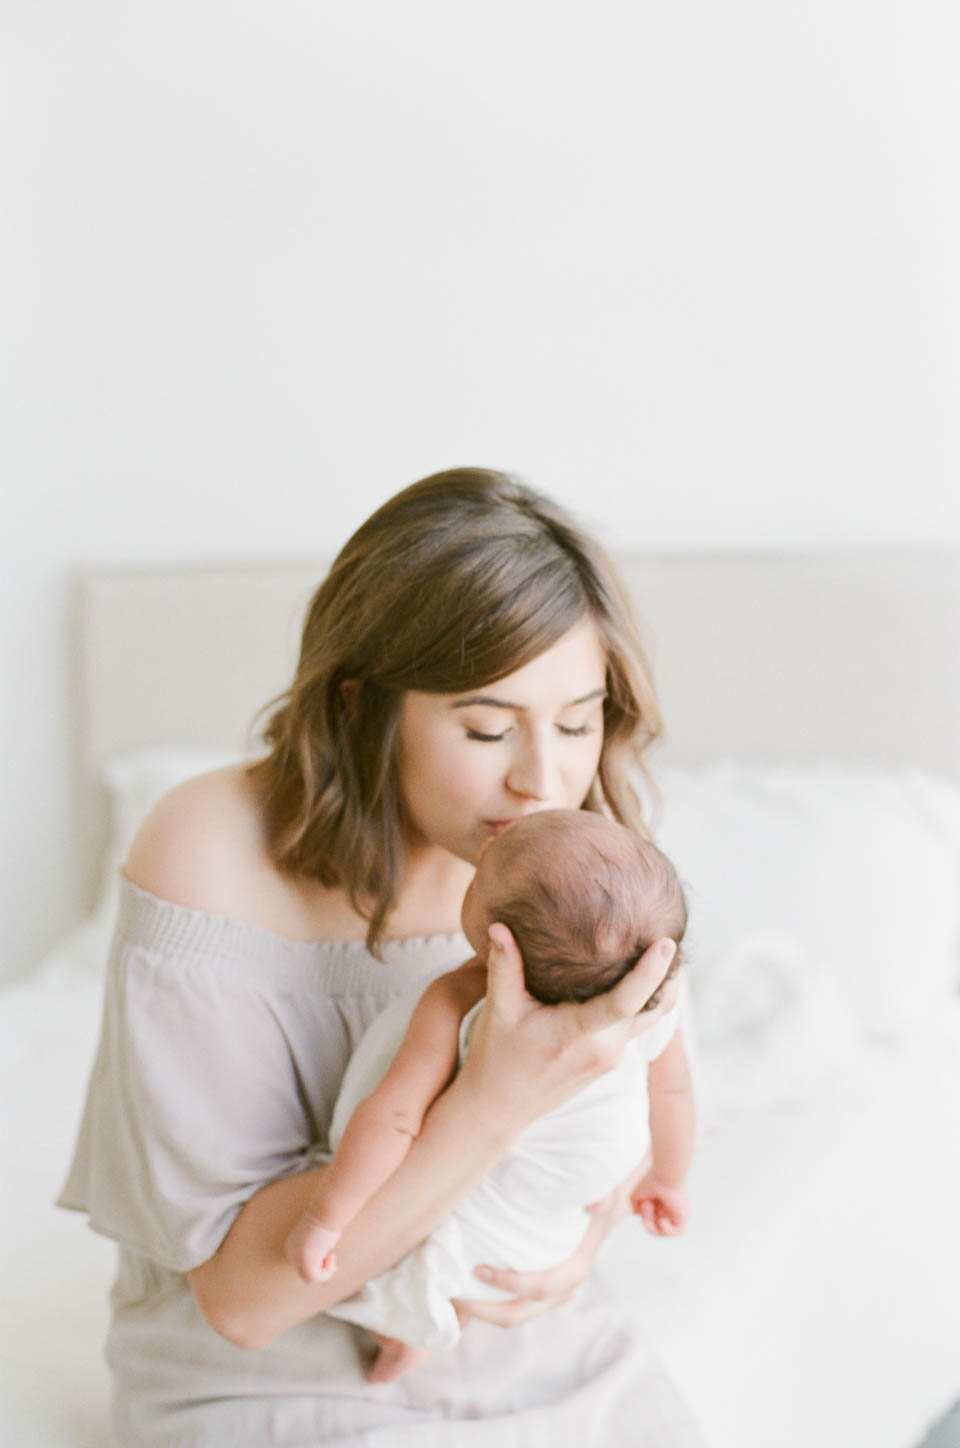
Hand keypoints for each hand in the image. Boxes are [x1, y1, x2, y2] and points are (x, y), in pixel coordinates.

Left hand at [284, 1215, 340, 1283]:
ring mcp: (296, 1259)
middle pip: (305, 1273)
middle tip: (332, 1258)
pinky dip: (327, 1272)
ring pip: (310, 1278)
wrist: (325, 1212)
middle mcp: (291, 1253)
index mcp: (292, 1246)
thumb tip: (331, 1270)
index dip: (318, 1265)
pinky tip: (331, 1257)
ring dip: (324, 1271)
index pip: (302, 1265)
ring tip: (331, 1257)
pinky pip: (316, 1278)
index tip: (330, 1257)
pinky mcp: (304, 1262)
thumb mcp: (321, 1240)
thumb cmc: (327, 1221)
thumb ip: (321, 1253)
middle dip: (321, 1270)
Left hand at [451, 1157, 648, 1328]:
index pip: (539, 1288)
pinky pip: (508, 1305)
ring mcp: (546, 1297)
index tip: (480, 1270)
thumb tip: (595, 1205)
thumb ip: (602, 1197)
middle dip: (482, 1310)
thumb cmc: (594, 1201)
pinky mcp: (533, 1291)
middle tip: (452, 1294)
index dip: (510, 1284)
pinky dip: (485, 1302)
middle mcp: (559, 1291)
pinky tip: (460, 1290)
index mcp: (572, 1271)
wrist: (599, 1209)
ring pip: (510, 1315)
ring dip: (480, 1311)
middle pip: (517, 1314)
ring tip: (449, 1297)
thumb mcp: (604, 1195)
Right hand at [458, 925, 679, 1130]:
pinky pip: (637, 1025)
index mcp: (579, 1034)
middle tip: (672, 930)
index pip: (625, 1002)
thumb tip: (497, 925)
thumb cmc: (497, 1058)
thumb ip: (504, 966)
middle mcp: (605, 1048)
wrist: (500, 1108)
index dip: (650, 973)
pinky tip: (635, 975)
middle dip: (669, 973)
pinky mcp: (609, 1059)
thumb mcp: (500, 1011)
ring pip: (650, 1018)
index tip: (666, 943)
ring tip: (664, 949)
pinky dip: (644, 999)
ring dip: (660, 986)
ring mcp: (611, 1056)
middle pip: (653, 1008)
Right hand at [630, 1173, 689, 1236]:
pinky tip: (662, 1220)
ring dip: (653, 1224)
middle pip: (656, 1227)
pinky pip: (678, 1231)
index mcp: (661, 1204)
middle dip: (647, 1221)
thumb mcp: (637, 1194)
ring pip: (663, 1231)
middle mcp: (670, 1209)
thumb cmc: (651, 1181)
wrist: (665, 1174)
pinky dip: (667, 1231)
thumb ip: (634, 1205)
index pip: (652, 1220)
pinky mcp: (683, 1215)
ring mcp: (676, 1213)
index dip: (645, 1217)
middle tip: (647, 1204)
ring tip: (651, 1207)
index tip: (643, 1203)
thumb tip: (636, 1214)